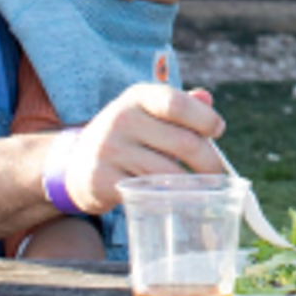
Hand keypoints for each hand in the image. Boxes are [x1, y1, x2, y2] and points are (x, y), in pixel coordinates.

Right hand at [64, 83, 227, 212]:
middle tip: (219, 173)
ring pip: (167, 171)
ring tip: (205, 189)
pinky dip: (166, 197)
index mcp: (138, 96)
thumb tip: (207, 100)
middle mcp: (122, 118)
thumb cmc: (127, 134)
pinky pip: (146, 191)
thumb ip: (180, 105)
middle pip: (181, 142)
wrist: (76, 162)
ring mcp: (109, 149)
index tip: (218, 130)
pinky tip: (176, 198)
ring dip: (193, 184)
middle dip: (208, 161)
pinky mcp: (101, 178)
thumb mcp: (148, 111)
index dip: (204, 118)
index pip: (176, 103)